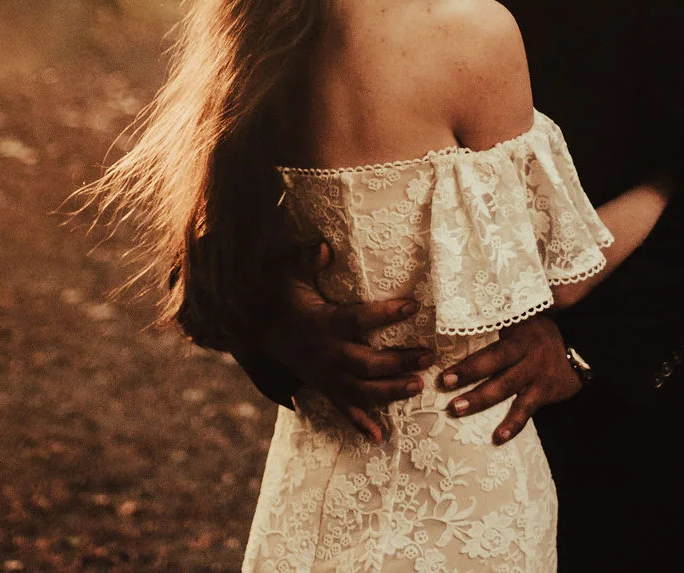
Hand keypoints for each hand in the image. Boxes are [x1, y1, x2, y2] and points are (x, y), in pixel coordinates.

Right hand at [265, 243, 431, 442]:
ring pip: (363, 390)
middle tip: (429, 356)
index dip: (386, 314)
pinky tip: (380, 437)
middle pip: (368, 363)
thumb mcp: (290, 274)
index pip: (359, 320)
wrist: (255, 328)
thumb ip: (309, 261)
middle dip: (400, 362)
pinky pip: (344, 409)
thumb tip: (325, 246)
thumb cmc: (280, 296)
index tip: (413, 306)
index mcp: (324, 323)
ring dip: (392, 391)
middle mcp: (328, 353)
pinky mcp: (323, 386)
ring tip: (418, 386)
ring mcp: (326, 374)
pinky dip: (361, 424)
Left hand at [439, 313, 578, 445]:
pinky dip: (513, 425)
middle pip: (497, 370)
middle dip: (470, 382)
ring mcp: (537, 375)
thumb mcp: (522, 321)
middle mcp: (528, 356)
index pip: (492, 352)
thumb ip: (498, 323)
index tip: (445, 377)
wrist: (582, 346)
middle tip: (447, 396)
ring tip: (458, 411)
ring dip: (481, 401)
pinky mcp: (545, 393)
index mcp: (519, 338)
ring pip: (507, 390)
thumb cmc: (539, 333)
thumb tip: (463, 318)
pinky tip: (498, 438)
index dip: (469, 365)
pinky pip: (527, 410)